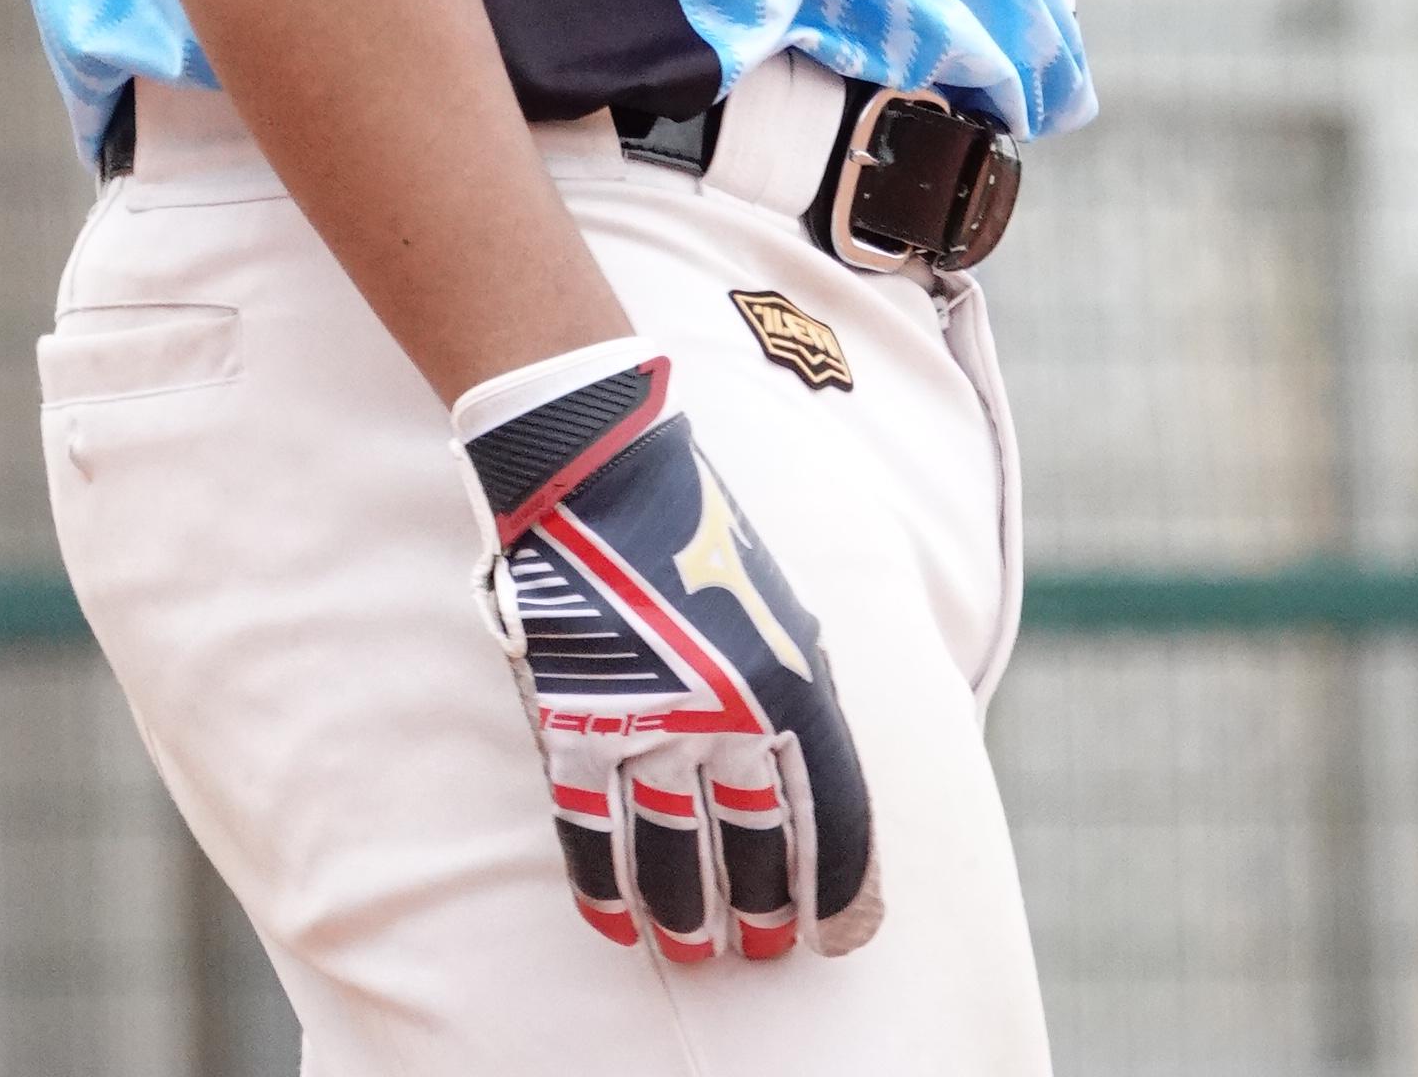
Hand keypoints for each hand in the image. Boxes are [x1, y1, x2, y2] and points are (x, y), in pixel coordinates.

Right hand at [458, 348, 880, 968]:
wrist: (605, 468)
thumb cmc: (699, 531)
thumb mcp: (779, 604)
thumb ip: (799, 688)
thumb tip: (815, 772)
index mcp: (796, 675)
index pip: (837, 813)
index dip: (841, 885)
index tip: (840, 933)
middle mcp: (731, 710)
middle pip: (756, 845)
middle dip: (764, 908)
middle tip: (765, 948)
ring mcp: (651, 720)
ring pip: (674, 852)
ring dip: (688, 912)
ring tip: (698, 949)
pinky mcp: (576, 721)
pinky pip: (592, 828)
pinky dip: (603, 881)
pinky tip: (614, 917)